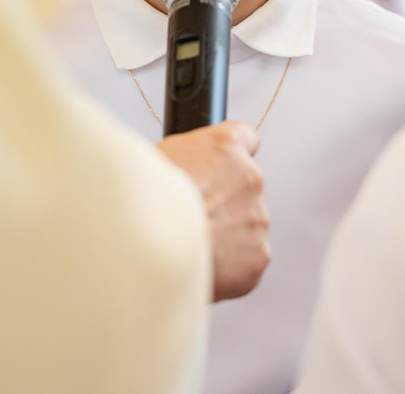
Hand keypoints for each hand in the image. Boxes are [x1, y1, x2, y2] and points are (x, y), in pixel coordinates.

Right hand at [156, 122, 270, 301]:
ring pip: (246, 225)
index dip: (229, 159)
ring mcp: (257, 216)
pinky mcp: (258, 253)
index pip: (246, 139)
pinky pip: (247, 259)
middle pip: (244, 188)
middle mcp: (250, 177)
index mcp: (226, 146)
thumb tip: (184, 169)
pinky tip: (203, 263)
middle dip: (224, 203)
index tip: (220, 170)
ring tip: (193, 244)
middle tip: (195, 217)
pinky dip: (229, 265)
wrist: (150, 244)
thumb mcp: (158, 157)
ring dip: (227, 234)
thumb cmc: (146, 200)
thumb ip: (188, 159)